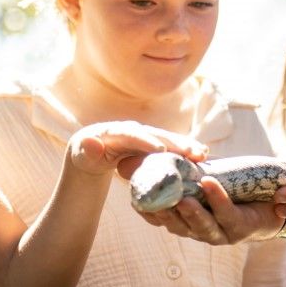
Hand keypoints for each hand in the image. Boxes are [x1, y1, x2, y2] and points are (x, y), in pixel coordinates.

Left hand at [67, 121, 207, 177]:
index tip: (160, 150)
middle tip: (193, 152)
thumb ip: (87, 150)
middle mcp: (134, 129)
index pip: (131, 134)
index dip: (146, 141)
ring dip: (185, 145)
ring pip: (167, 139)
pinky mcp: (153, 143)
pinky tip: (203, 157)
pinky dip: (185, 150)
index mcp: (115, 131)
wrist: (92, 150)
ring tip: (203, 154)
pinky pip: (171, 146)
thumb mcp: (81, 156)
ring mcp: (145, 135)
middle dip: (175, 142)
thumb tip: (92, 142)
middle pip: (156, 134)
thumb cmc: (85, 155)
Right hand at [136, 177, 283, 244]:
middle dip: (168, 216)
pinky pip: (228, 213)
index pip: (165, 222)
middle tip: (155, 202)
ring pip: (204, 227)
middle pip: (180, 227)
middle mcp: (203, 232)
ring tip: (182, 200)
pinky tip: (209, 183)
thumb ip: (185, 169)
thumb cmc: (236, 187)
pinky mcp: (242, 228)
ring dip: (192, 214)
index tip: (136, 201)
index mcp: (190, 222)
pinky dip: (217, 198)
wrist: (275, 200)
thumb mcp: (205, 176)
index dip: (150, 214)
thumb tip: (156, 151)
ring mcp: (223, 233)